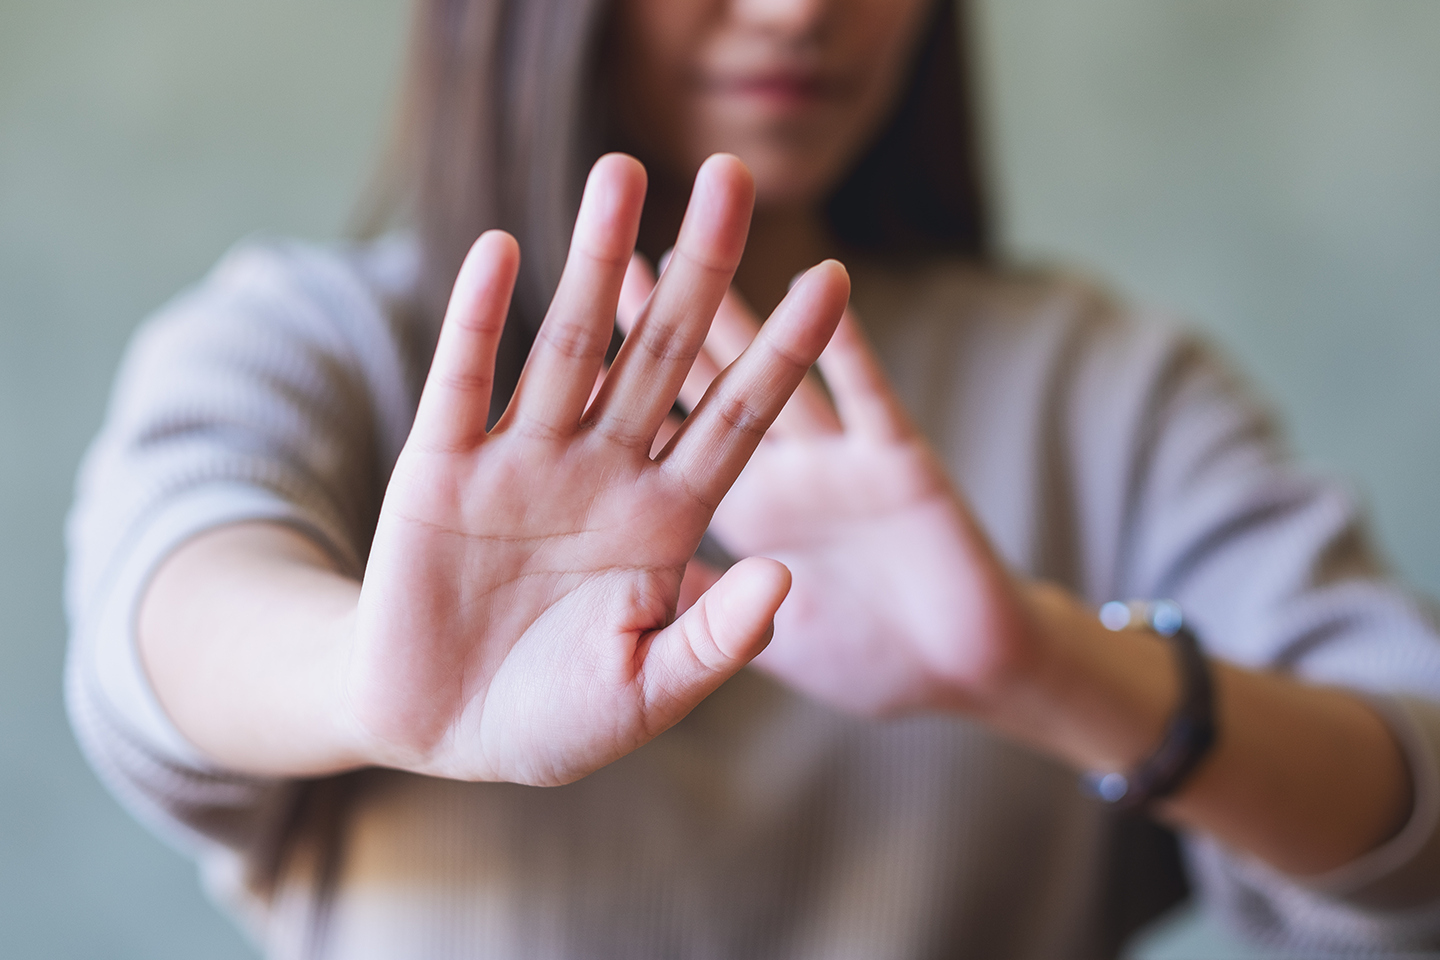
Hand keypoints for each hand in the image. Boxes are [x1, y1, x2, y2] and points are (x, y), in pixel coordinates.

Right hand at [347, 154, 848, 784]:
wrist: (436, 729)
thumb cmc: (552, 718)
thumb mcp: (648, 692)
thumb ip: (717, 637)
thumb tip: (787, 579)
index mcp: (664, 519)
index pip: (739, 417)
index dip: (786, 352)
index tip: (835, 279)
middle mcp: (602, 471)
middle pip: (662, 352)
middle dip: (700, 268)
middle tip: (736, 172)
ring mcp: (522, 462)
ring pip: (567, 343)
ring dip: (594, 260)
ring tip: (623, 171)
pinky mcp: (440, 470)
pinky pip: (466, 382)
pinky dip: (480, 318)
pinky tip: (504, 251)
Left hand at [618, 264, 1038, 717]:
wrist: (967, 681)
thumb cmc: (867, 662)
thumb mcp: (761, 642)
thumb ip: (694, 603)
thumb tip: (607, 572)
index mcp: (738, 510)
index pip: (661, 428)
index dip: (617, 374)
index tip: (576, 313)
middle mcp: (778, 471)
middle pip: (704, 376)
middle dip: (664, 304)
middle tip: (615, 226)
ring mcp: (838, 463)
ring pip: (775, 368)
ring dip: (745, 301)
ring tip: (715, 219)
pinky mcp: (902, 469)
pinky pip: (868, 400)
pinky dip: (845, 346)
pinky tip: (822, 286)